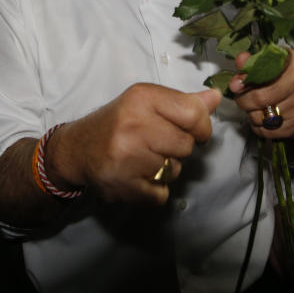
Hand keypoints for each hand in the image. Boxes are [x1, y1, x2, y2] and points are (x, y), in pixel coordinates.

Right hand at [51, 83, 221, 204]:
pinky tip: (138, 177)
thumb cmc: (118, 122)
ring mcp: (126, 157)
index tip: (193, 131)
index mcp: (142, 98)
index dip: (201, 127)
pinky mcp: (122, 185)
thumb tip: (217, 97)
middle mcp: (133, 124)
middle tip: (157, 145)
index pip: (194, 115)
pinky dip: (154, 190)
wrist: (76, 149)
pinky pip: (161, 194)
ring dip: (165, 170)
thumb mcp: (147, 103)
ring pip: (174, 171)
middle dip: (178, 149)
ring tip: (144, 160)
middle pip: (186, 145)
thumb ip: (184, 102)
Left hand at [229, 48, 293, 138]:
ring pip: (261, 117)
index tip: (235, 86)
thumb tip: (241, 60)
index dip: (246, 80)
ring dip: (252, 114)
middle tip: (243, 99)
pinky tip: (263, 118)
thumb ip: (250, 62)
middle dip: (244, 100)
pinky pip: (266, 131)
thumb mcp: (264, 66)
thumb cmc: (278, 81)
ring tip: (256, 108)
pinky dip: (259, 127)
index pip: (262, 73)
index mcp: (289, 64)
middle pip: (260, 97)